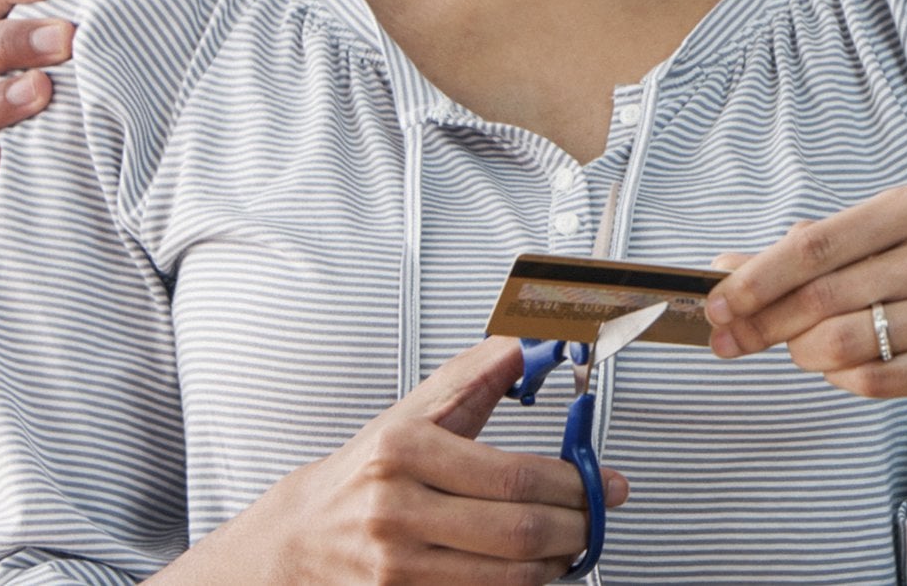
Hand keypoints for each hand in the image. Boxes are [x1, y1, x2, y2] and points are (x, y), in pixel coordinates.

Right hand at [179, 337, 624, 584]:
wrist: (302, 535)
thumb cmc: (366, 471)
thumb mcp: (412, 413)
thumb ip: (471, 377)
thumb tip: (523, 343)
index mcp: (404, 450)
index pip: (513, 476)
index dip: (573, 483)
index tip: (604, 481)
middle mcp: (397, 509)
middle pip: (517, 530)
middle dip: (576, 525)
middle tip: (598, 515)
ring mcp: (396, 564)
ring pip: (507, 575)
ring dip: (555, 562)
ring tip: (571, 542)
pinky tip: (533, 568)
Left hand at [703, 182, 906, 427]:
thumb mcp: (865, 257)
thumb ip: (796, 258)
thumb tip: (722, 265)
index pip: (816, 245)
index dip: (756, 277)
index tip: (715, 301)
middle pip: (822, 295)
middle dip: (764, 322)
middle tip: (729, 338)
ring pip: (841, 341)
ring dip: (802, 352)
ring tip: (800, 350)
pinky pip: (869, 378)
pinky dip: (838, 378)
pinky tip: (840, 368)